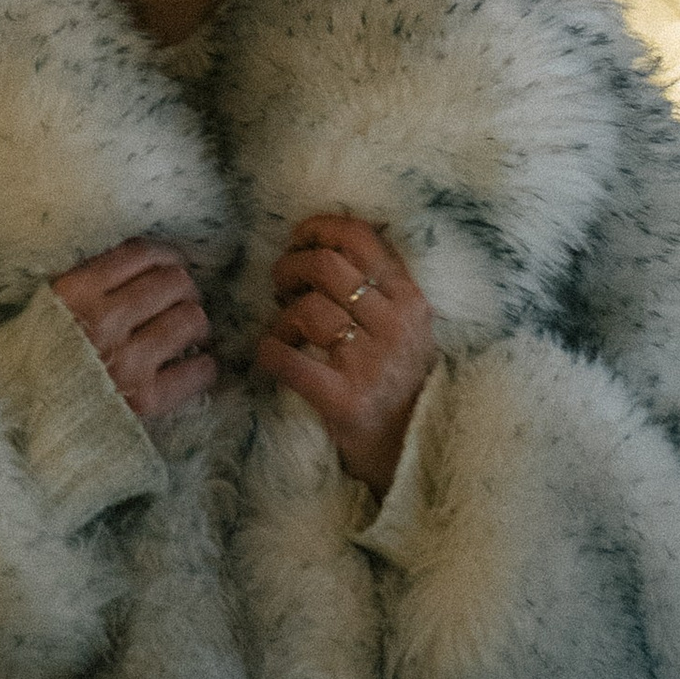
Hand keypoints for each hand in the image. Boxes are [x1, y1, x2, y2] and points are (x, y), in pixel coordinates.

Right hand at [51, 236, 216, 429]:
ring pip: (191, 319)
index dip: (166, 257)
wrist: (19, 420)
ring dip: (195, 325)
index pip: (142, 253)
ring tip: (186, 336)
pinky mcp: (144, 399)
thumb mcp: (49, 306)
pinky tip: (193, 367)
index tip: (170, 267)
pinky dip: (202, 367)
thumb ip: (89, 282)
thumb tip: (147, 265)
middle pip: (175, 282)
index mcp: (75, 291)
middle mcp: (103, 321)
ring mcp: (126, 360)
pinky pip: (198, 371)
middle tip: (178, 305)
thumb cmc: (35, 361)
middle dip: (183, 291)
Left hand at [257, 215, 435, 496]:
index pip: (360, 238)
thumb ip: (381, 286)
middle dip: (291, 267)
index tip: (298, 240)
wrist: (410, 449)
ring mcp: (369, 363)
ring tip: (285, 329)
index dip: (318, 229)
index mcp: (410, 299)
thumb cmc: (400, 381)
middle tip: (282, 284)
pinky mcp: (343, 399)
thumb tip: (325, 243)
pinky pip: (287, 359)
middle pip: (325, 266)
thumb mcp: (408, 325)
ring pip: (306, 309)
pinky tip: (274, 354)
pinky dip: (269, 350)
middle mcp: (395, 326)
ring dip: (282, 315)